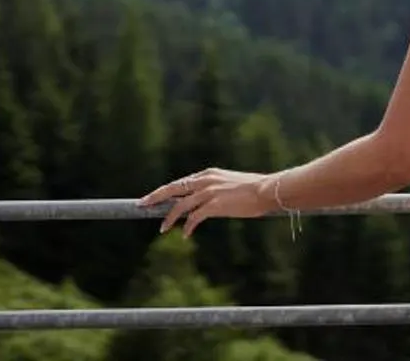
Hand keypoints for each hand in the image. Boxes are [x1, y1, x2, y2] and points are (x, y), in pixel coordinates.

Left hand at [138, 167, 280, 235]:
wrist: (268, 190)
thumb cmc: (254, 190)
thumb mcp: (230, 185)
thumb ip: (216, 191)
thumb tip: (208, 204)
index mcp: (209, 174)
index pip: (182, 182)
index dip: (166, 190)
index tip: (155, 197)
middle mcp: (206, 180)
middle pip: (173, 188)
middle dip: (155, 196)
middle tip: (141, 205)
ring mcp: (209, 192)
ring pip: (180, 205)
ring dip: (169, 218)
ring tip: (162, 229)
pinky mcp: (214, 204)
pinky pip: (194, 218)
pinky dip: (187, 227)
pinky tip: (185, 235)